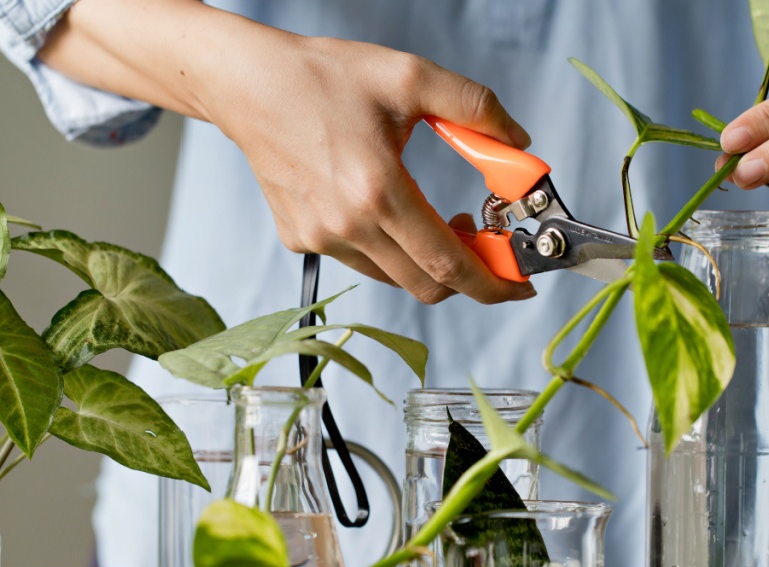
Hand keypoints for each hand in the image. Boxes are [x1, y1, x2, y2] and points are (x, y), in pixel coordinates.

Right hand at [201, 34, 534, 303]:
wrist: (249, 86)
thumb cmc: (323, 78)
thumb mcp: (410, 76)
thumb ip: (475, 107)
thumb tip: (518, 143)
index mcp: (377, 190)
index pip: (448, 263)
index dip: (492, 284)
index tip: (520, 287)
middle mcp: (346, 225)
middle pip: (425, 284)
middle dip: (467, 275)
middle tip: (484, 241)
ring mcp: (320, 238)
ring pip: (393, 275)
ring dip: (425, 260)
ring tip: (433, 217)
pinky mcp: (300, 239)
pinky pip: (359, 260)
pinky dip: (387, 248)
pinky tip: (383, 207)